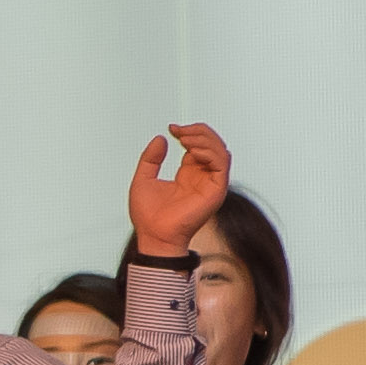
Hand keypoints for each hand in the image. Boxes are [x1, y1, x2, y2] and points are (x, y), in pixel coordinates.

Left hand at [125, 120, 232, 255]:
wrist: (153, 236)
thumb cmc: (148, 215)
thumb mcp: (143, 179)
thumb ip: (151, 158)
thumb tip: (162, 138)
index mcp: (189, 173)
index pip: (199, 145)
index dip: (188, 132)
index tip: (172, 128)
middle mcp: (203, 177)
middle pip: (213, 144)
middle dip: (198, 131)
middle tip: (179, 131)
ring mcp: (211, 184)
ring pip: (221, 151)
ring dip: (205, 139)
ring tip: (185, 139)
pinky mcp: (215, 191)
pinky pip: (222, 165)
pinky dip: (210, 153)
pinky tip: (192, 152)